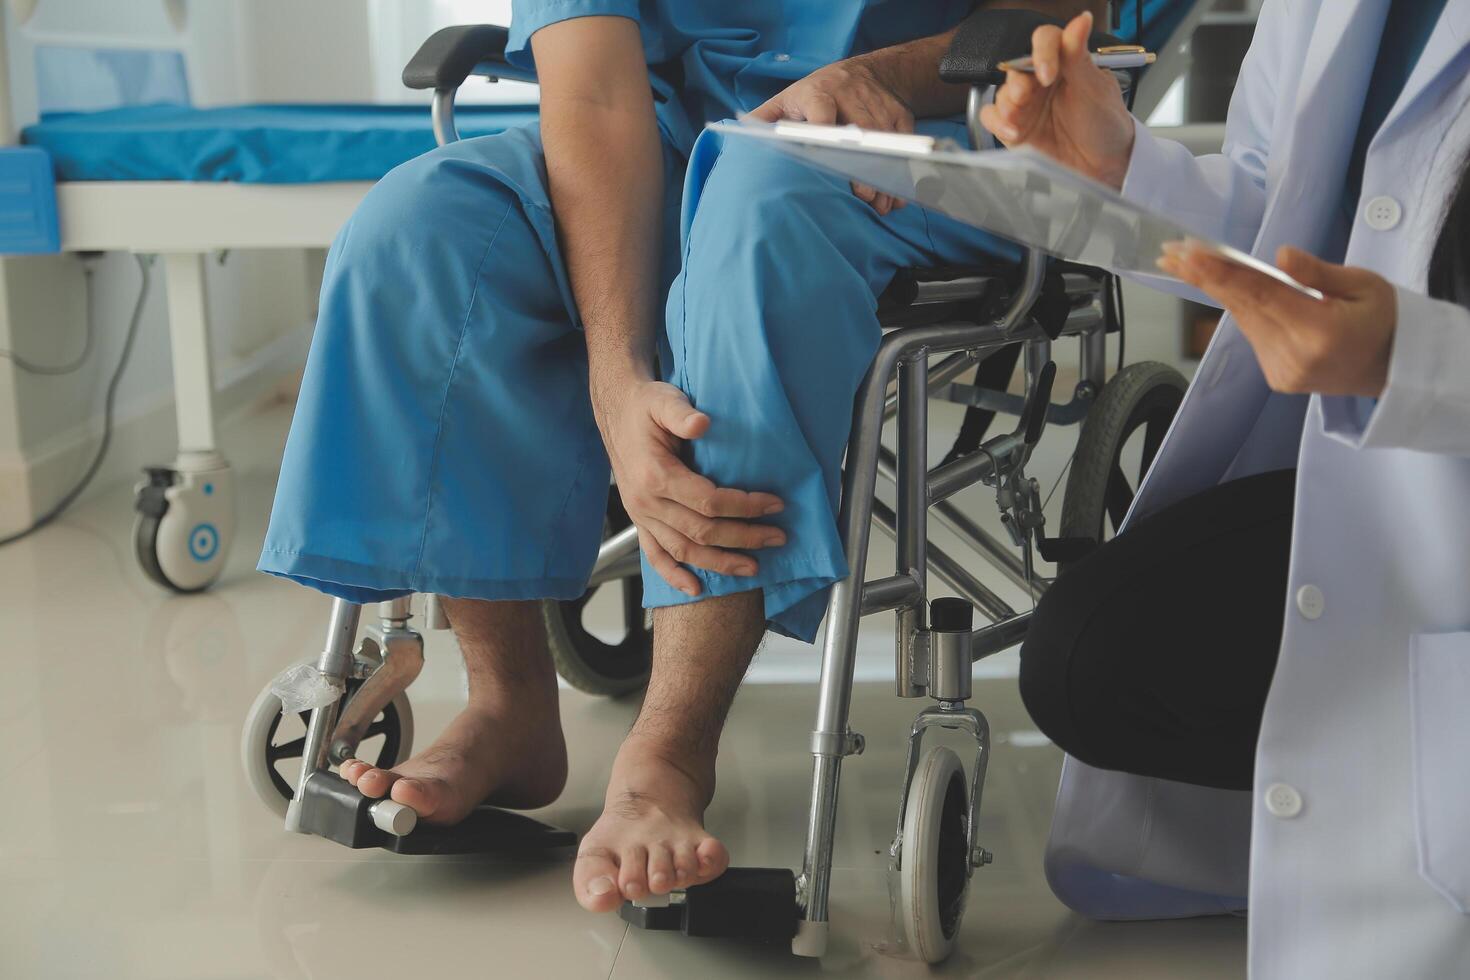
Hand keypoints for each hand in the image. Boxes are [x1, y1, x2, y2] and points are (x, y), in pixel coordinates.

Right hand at [596, 380, 786, 595]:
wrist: (615, 411)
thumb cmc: (645, 406)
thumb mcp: (663, 400)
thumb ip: (681, 413)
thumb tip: (702, 423)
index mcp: (655, 475)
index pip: (709, 501)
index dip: (745, 506)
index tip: (775, 504)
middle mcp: (646, 502)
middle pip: (702, 531)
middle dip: (744, 537)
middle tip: (778, 538)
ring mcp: (641, 516)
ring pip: (684, 551)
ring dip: (720, 563)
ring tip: (754, 567)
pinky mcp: (639, 521)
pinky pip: (655, 556)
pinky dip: (674, 576)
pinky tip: (696, 589)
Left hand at [748, 58, 913, 214]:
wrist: (865, 72)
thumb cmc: (816, 94)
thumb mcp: (787, 100)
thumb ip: (763, 120)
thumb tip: (734, 136)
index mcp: (818, 93)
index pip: (821, 113)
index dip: (826, 134)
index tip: (830, 162)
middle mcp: (850, 96)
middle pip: (860, 132)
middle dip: (863, 166)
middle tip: (864, 196)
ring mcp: (878, 104)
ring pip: (884, 142)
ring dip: (885, 176)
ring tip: (881, 205)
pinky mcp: (899, 113)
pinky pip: (903, 145)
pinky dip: (900, 171)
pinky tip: (895, 195)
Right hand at [977, 11, 1136, 190]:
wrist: (1103, 166)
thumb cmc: (1105, 125)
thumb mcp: (1095, 89)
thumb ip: (1079, 56)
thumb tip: (1081, 19)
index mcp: (1064, 63)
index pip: (1046, 41)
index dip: (1042, 52)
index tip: (1048, 73)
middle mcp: (1042, 81)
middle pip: (1016, 67)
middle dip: (1018, 82)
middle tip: (1025, 96)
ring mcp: (1027, 106)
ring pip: (1002, 93)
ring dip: (1006, 104)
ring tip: (1018, 118)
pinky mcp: (1014, 129)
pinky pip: (992, 119)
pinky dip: (997, 123)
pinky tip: (1013, 132)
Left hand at [1159, 243, 1396, 396]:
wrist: (1397, 368)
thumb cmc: (1385, 319)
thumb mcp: (1364, 285)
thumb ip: (1318, 273)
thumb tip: (1281, 256)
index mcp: (1320, 331)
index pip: (1260, 295)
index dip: (1221, 273)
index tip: (1190, 255)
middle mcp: (1294, 356)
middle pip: (1241, 306)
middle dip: (1203, 276)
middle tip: (1170, 252)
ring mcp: (1282, 371)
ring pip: (1243, 319)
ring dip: (1217, 289)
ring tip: (1187, 261)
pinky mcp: (1276, 376)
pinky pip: (1253, 332)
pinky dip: (1242, 307)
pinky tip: (1227, 285)